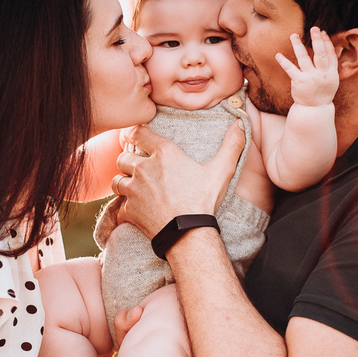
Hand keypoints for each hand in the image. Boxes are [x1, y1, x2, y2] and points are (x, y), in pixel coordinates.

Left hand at [114, 123, 246, 237]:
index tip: (132, 137)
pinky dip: (124, 209)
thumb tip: (240, 122)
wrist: (189, 234)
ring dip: (123, 183)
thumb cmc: (204, 200)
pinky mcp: (128, 210)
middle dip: (128, 161)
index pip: (137, 133)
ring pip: (117, 180)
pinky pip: (118, 207)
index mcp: (163, 153)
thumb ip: (233, 144)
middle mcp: (143, 168)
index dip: (132, 133)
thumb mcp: (222, 170)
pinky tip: (134, 212)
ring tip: (133, 188)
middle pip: (123, 157)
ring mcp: (133, 190)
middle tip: (137, 168)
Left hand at [275, 26, 338, 107]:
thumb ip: (331, 64)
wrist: (314, 109)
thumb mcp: (332, 79)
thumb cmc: (322, 91)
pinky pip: (290, 69)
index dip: (327, 42)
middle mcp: (322, 75)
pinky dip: (284, 61)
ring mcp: (310, 78)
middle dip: (318, 40)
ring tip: (293, 35)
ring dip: (298, 45)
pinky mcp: (298, 82)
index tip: (322, 32)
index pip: (330, 54)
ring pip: (304, 58)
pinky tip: (278, 55)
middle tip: (314, 28)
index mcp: (332, 73)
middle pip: (321, 54)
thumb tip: (330, 46)